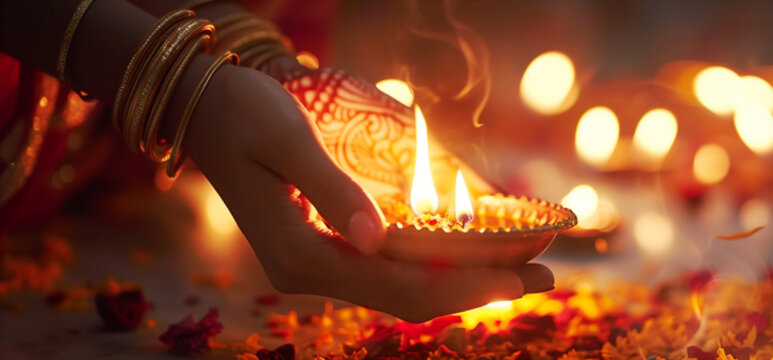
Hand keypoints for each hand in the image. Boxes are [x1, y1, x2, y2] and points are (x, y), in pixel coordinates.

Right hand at [183, 65, 552, 321]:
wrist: (202, 110)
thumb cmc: (244, 115)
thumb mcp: (285, 140)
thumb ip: (331, 189)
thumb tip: (376, 238)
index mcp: (300, 255)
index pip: (398, 284)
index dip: (463, 285)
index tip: (519, 279)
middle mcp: (309, 271)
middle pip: (408, 296)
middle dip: (480, 290)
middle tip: (547, 279)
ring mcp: (317, 264)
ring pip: (402, 289)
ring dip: (464, 282)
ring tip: (525, 272)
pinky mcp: (324, 250)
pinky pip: (390, 272)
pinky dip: (436, 269)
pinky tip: (471, 260)